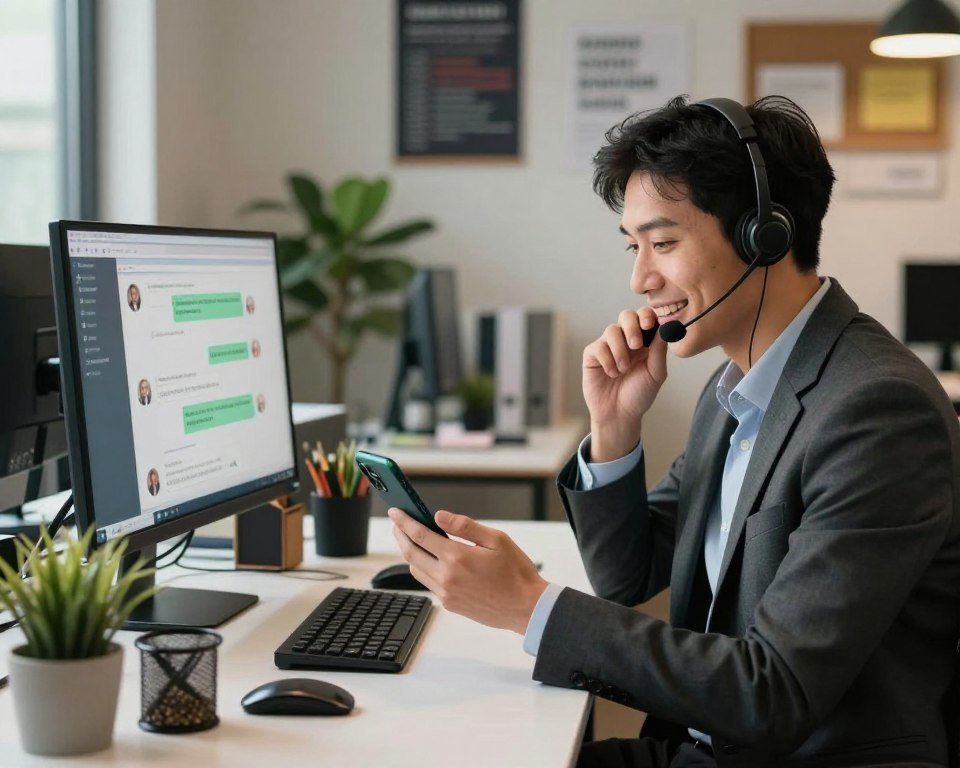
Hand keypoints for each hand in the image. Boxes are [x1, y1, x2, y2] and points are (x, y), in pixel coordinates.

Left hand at [388, 508, 548, 633]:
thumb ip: (465, 527)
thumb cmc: (516, 572)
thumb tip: (439, 516)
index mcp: (457, 557)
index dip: (405, 522)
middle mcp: (446, 577)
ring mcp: (446, 593)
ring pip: (416, 570)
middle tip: (398, 523)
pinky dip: (424, 568)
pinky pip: (429, 583)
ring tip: (413, 539)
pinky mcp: (450, 604)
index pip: (420, 535)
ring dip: (410, 553)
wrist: (526, 608)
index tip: (396, 512)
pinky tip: (431, 559)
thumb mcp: (496, 540)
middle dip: (401, 535)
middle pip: (411, 553)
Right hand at [582, 307, 666, 460]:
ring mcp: (608, 346)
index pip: (645, 317)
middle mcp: (626, 340)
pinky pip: (599, 347)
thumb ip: (659, 350)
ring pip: (612, 330)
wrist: (619, 414)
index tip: (650, 325)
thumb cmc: (639, 394)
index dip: (647, 316)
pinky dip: (607, 360)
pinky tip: (612, 374)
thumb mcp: (656, 373)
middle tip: (636, 345)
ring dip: (620, 350)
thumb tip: (666, 327)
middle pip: (626, 315)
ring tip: (623, 370)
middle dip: (632, 327)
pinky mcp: (592, 355)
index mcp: (644, 341)